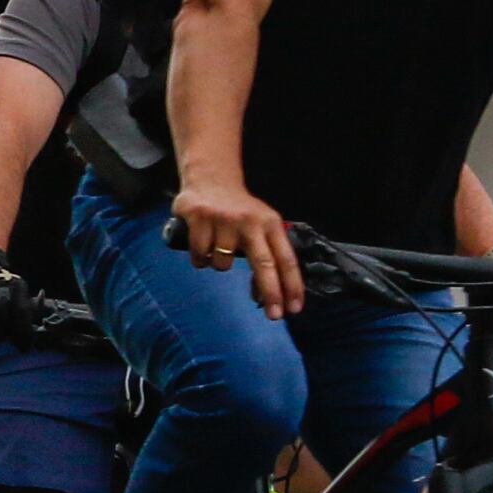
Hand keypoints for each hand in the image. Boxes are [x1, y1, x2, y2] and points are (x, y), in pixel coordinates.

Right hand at [174, 169, 298, 319]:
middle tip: (274, 316)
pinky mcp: (198, 217)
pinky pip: (199, 256)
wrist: (211, 177)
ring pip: (222, 264)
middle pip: (264, 264)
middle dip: (271, 293)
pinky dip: (199, 258)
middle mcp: (250, 221)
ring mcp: (223, 219)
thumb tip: (261, 296)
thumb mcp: (260, 226)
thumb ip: (265, 256)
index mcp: (270, 223)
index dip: (292, 285)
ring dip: (219, 264)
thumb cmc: (239, 211)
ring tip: (216, 247)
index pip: (286, 258)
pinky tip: (201, 244)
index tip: (294, 308)